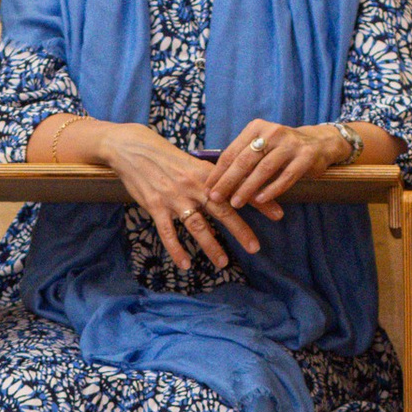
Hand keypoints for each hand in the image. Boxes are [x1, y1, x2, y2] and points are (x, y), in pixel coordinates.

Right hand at [104, 122, 261, 274]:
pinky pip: (168, 233)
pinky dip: (176, 249)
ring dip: (211, 246)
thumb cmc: (164, 156)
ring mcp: (174, 197)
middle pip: (222, 210)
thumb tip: (228, 200)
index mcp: (205, 174)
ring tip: (223, 262)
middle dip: (240, 230)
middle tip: (255, 248)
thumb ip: (209, 181)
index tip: (278, 214)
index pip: (238, 189)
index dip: (259, 201)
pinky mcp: (155, 206)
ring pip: (197, 226)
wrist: (132, 147)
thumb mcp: (190, 163)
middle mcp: (193, 186)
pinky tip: (185, 264)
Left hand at [202, 117, 334, 217]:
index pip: (232, 152)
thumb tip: (215, 181)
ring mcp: (290, 144)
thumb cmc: (281, 148)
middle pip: (245, 160)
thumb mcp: (261, 146)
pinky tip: (260, 201)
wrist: (319, 143)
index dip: (218, 171)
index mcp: (256, 128)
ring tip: (236, 203)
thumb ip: (242, 158)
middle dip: (228, 181)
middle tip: (215, 197)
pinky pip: (286, 176)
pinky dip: (272, 190)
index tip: (208, 188)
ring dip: (248, 188)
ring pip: (264, 169)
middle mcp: (272, 132)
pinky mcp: (305, 157)